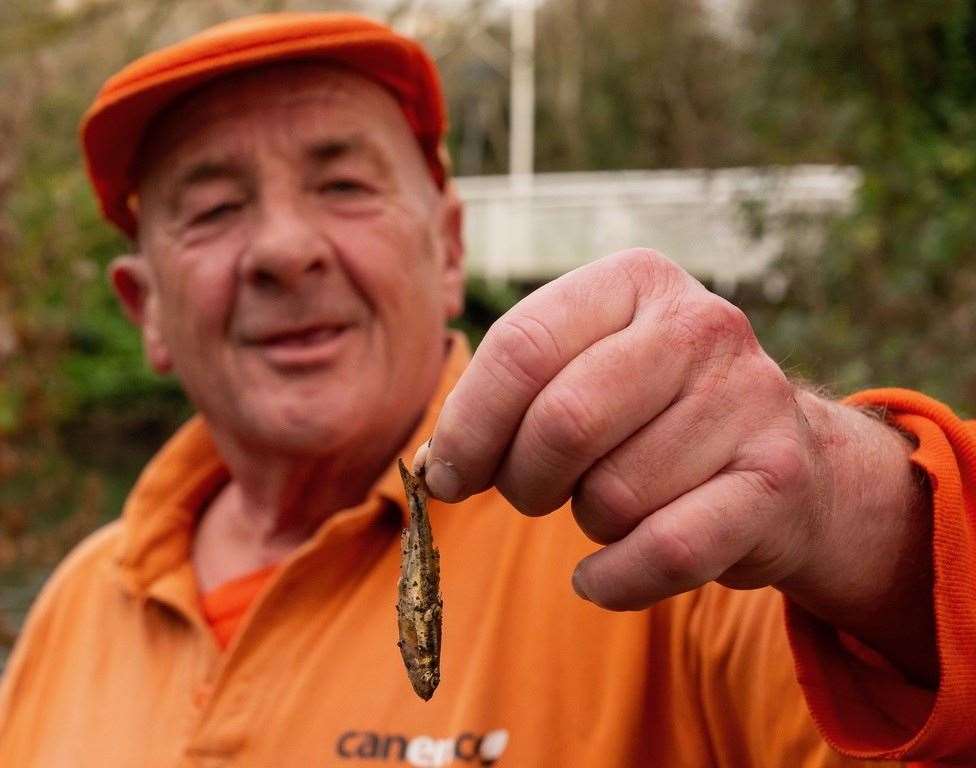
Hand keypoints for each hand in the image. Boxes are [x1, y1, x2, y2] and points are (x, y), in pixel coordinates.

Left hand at [419, 248, 829, 609]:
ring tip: (612, 501)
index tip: (446, 474)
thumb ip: (509, 400)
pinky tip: (599, 574)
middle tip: (531, 493)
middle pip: (563, 421)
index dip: (467, 424)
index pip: (521, 346)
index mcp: (635, 281)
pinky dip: (613, 579)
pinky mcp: (778, 478)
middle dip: (523, 480)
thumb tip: (435, 465)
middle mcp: (701, 324)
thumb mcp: (584, 373)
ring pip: (612, 496)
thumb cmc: (651, 418)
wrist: (783, 466)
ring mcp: (749, 398)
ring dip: (587, 521)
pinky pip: (667, 552)